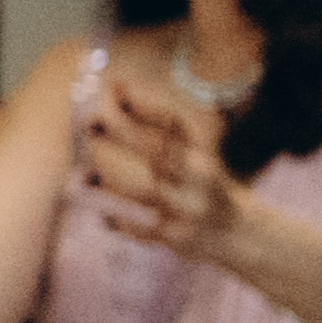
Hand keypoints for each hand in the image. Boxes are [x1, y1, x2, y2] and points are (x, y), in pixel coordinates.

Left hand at [83, 60, 246, 263]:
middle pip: (159, 150)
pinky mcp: (178, 236)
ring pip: (147, 191)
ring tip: (82, 176)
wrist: (238, 232)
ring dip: (112, 183)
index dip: (147, 104)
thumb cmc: (201, 185)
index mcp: (201, 153)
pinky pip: (142, 228)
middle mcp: (199, 176)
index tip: (118, 87)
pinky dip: (120, 223)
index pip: (175, 123)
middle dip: (123, 133)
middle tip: (89, 121)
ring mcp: (189, 207)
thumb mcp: (194, 157)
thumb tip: (119, 93)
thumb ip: (164, 133)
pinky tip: (105, 218)